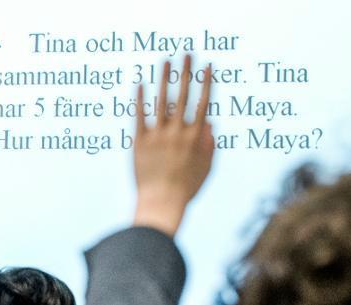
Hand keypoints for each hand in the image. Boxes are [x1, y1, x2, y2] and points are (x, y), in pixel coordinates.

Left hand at [133, 54, 214, 236]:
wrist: (161, 204)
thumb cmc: (185, 190)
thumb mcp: (205, 169)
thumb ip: (210, 145)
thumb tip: (210, 124)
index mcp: (196, 138)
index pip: (203, 103)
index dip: (206, 83)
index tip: (208, 66)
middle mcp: (178, 133)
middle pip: (183, 96)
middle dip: (186, 72)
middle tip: (187, 54)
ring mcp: (158, 136)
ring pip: (162, 101)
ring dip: (164, 79)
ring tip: (165, 61)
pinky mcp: (140, 142)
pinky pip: (139, 116)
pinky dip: (140, 99)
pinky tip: (140, 84)